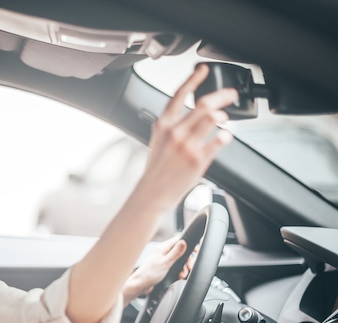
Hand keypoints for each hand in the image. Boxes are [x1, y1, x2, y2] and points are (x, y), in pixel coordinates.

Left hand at [122, 237, 187, 306]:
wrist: (140, 285)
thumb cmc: (149, 274)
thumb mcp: (165, 263)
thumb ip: (175, 253)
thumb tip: (184, 242)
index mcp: (163, 248)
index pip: (178, 240)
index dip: (188, 244)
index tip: (195, 250)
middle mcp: (163, 252)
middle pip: (181, 252)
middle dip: (186, 260)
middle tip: (189, 267)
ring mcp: (163, 260)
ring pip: (179, 261)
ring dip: (183, 268)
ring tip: (182, 275)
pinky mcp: (164, 267)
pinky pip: (175, 267)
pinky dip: (178, 272)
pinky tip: (178, 277)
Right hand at [141, 64, 238, 210]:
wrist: (152, 193)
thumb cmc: (156, 168)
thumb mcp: (158, 140)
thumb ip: (173, 125)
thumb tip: (196, 113)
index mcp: (163, 124)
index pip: (179, 94)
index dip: (193, 79)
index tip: (204, 69)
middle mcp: (175, 132)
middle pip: (203, 104)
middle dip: (222, 95)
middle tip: (231, 94)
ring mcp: (186, 145)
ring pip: (212, 118)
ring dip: (223, 115)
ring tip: (225, 117)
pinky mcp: (198, 159)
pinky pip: (219, 140)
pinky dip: (226, 134)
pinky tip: (226, 134)